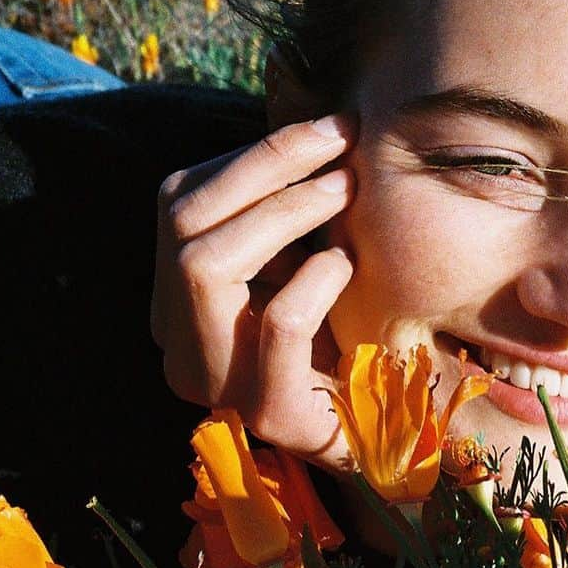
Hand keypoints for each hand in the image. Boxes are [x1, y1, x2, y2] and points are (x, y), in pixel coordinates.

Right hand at [151, 113, 356, 471]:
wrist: (388, 442)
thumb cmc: (350, 345)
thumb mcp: (310, 267)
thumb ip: (289, 218)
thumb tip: (312, 130)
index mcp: (180, 304)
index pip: (179, 205)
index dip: (248, 157)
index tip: (323, 125)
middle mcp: (181, 343)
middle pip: (182, 222)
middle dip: (266, 167)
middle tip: (343, 141)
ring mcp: (215, 383)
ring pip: (205, 265)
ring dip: (283, 211)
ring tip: (346, 187)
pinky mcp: (270, 415)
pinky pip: (273, 325)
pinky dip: (310, 281)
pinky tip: (344, 263)